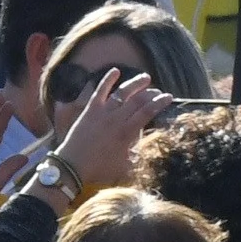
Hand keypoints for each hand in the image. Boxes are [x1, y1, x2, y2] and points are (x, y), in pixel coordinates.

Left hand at [55, 71, 156, 201]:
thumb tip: (146, 152)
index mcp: (126, 133)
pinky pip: (100, 91)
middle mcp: (116, 120)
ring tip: (145, 78)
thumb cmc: (99, 170)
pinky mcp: (90, 110)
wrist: (72, 166)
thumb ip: (137, 159)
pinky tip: (115, 70)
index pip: (148, 112)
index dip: (160, 103)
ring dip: (135, 83)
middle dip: (151, 93)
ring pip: (122, 93)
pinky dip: (107, 80)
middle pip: (138, 101)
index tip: (168, 97)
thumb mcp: (124, 169)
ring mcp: (103, 113)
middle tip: (158, 91)